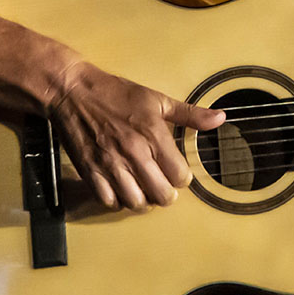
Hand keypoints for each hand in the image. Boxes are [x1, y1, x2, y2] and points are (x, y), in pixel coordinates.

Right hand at [49, 61, 224, 208]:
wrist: (73, 92)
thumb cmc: (116, 93)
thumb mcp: (157, 99)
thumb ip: (191, 114)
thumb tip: (220, 118)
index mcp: (154, 135)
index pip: (180, 176)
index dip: (182, 177)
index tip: (177, 171)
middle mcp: (134, 153)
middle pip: (161, 195)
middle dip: (166, 193)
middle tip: (162, 184)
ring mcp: (111, 164)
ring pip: (136, 203)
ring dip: (143, 200)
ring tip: (142, 188)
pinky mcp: (90, 171)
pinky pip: (109, 201)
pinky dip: (117, 200)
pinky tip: (121, 188)